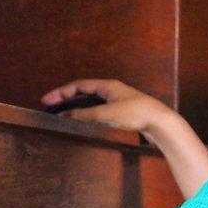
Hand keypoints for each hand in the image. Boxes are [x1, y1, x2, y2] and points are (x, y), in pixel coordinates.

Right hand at [40, 79, 174, 135]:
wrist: (161, 122)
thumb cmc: (136, 114)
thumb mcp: (107, 113)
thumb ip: (86, 114)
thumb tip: (68, 114)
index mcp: (108, 86)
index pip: (79, 85)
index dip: (61, 92)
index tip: (46, 100)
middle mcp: (113, 91)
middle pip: (84, 91)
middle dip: (66, 97)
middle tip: (50, 105)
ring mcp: (119, 101)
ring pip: (92, 101)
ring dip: (77, 106)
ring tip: (62, 113)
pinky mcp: (124, 112)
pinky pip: (100, 109)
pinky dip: (88, 113)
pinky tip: (84, 121)